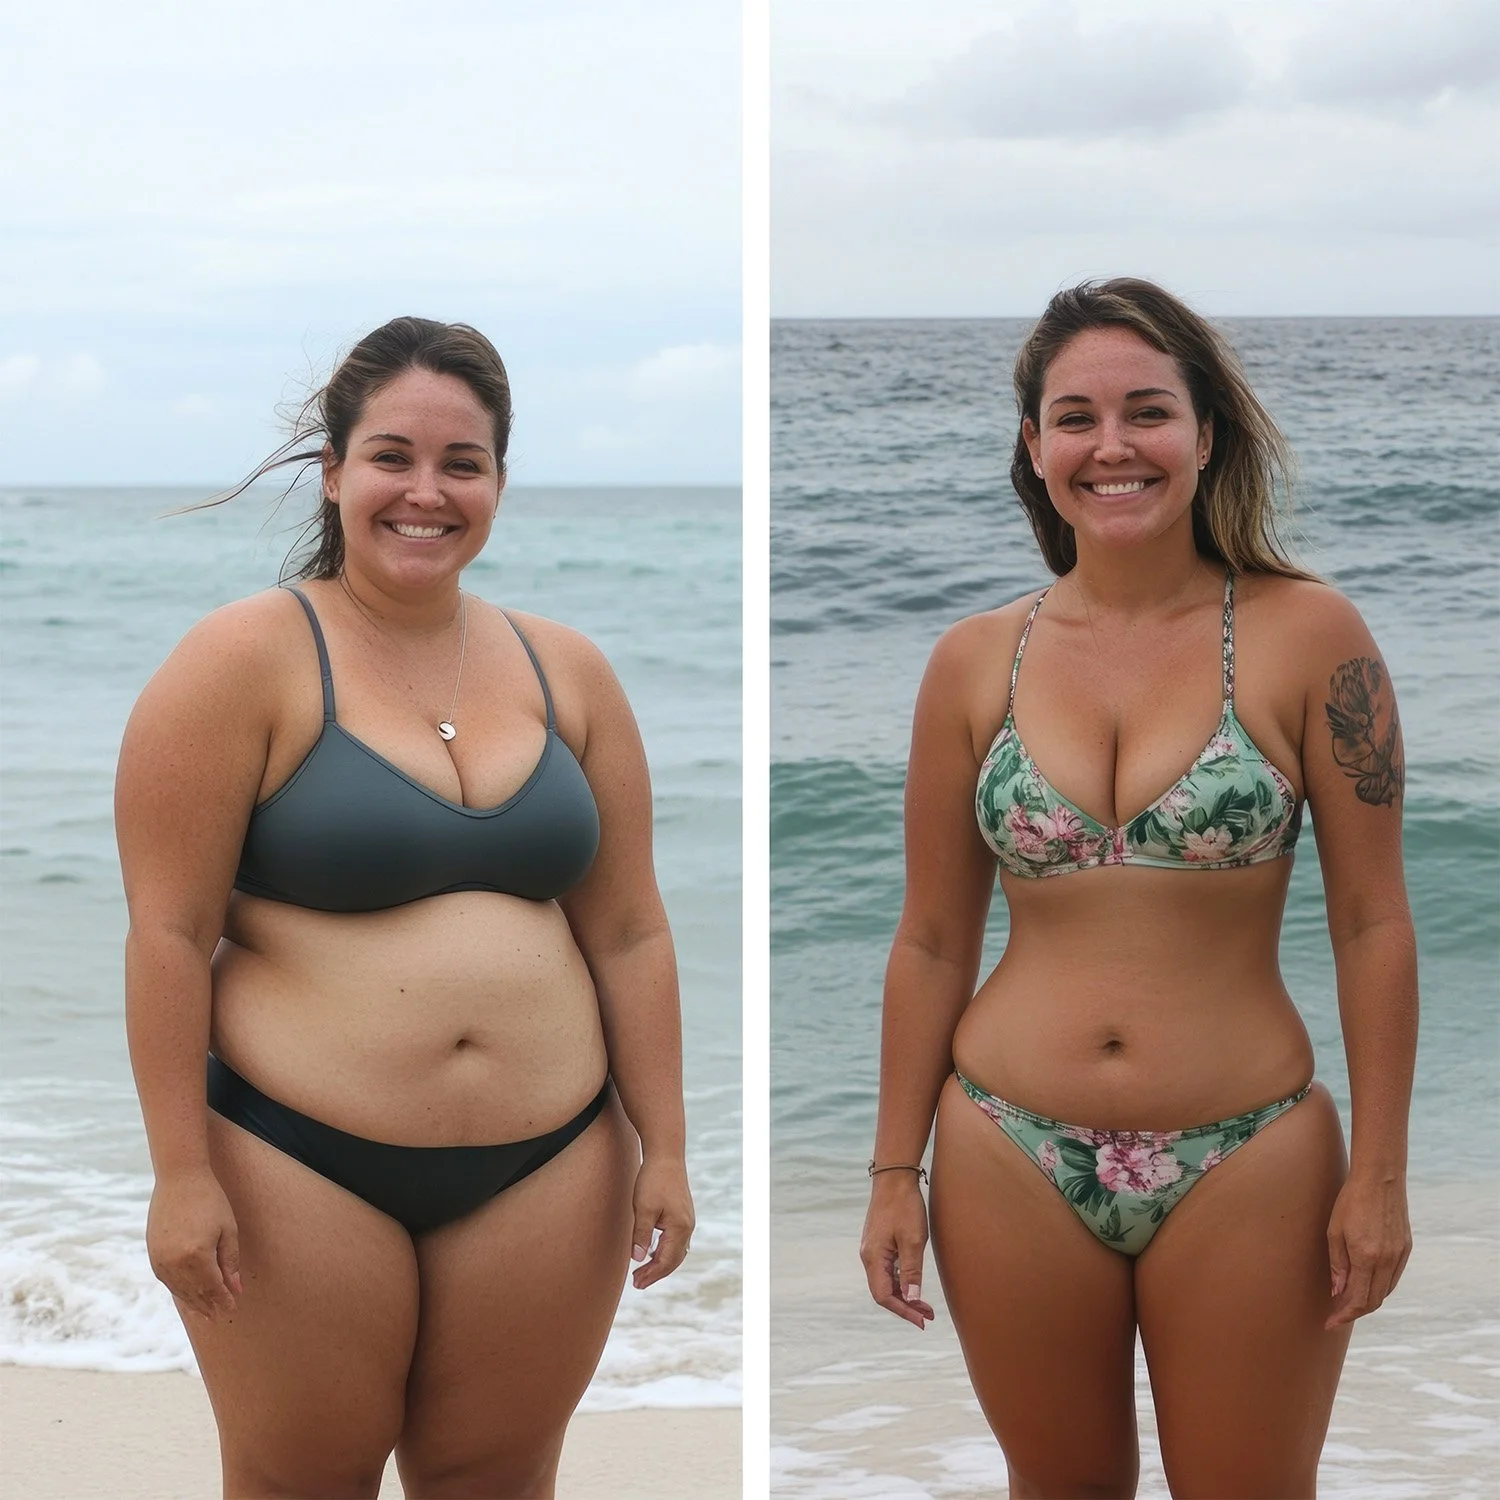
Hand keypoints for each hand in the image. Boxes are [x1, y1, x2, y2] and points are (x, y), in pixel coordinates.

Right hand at [146, 1169, 241, 1320]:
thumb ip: (230, 1262)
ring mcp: (160, 1260)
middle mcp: (174, 1263)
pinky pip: (167, 1280)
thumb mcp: (227, 1229)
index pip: (213, 1287)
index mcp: (196, 1256)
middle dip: (208, 1305)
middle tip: (220, 1317)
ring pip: (179, 1289)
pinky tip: (187, 1295)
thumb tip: (236, 1289)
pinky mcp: (153, 1254)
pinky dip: (178, 1290)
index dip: (223, 1299)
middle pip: (195, 1292)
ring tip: (205, 1313)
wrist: (179, 1178)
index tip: (233, 1307)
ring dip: (193, 1302)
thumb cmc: (210, 1199)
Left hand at [630, 1156, 693, 1288]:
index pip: (666, 1261)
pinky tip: (653, 1252)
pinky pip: (676, 1240)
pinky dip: (665, 1251)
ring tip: (642, 1271)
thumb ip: (642, 1235)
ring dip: (660, 1263)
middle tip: (637, 1283)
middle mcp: (687, 1226)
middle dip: (656, 1273)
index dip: (651, 1274)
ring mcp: (687, 1220)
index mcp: (680, 1227)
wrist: (666, 1155)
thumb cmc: (653, 1180)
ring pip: (676, 1251)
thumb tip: (638, 1259)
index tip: (636, 1283)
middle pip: (674, 1259)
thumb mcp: (643, 1208)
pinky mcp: (683, 1214)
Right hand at [860, 1171, 934, 1327]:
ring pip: (885, 1281)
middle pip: (883, 1291)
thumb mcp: (913, 1240)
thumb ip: (912, 1271)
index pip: (883, 1296)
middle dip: (905, 1306)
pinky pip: (887, 1270)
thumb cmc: (904, 1206)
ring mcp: (872, 1249)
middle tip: (928, 1316)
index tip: (922, 1321)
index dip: (902, 1311)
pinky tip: (914, 1283)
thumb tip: (912, 1298)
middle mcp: (868, 1256)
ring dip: (904, 1295)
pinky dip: (901, 1281)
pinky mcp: (878, 1243)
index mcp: (873, 1257)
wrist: (894, 1178)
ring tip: (925, 1305)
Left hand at [1326, 1169, 1410, 1328]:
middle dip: (1354, 1312)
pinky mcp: (1406, 1248)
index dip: (1344, 1316)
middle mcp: (1387, 1261)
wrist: (1380, 1178)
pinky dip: (1380, 1286)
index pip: (1358, 1300)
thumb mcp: (1334, 1231)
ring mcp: (1400, 1255)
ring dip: (1368, 1301)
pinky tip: (1366, 1284)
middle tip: (1336, 1315)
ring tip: (1348, 1302)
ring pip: (1385, 1291)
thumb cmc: (1351, 1201)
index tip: (1330, 1323)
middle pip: (1374, 1300)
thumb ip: (1337, 1265)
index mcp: (1367, 1257)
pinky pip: (1393, 1277)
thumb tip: (1337, 1292)